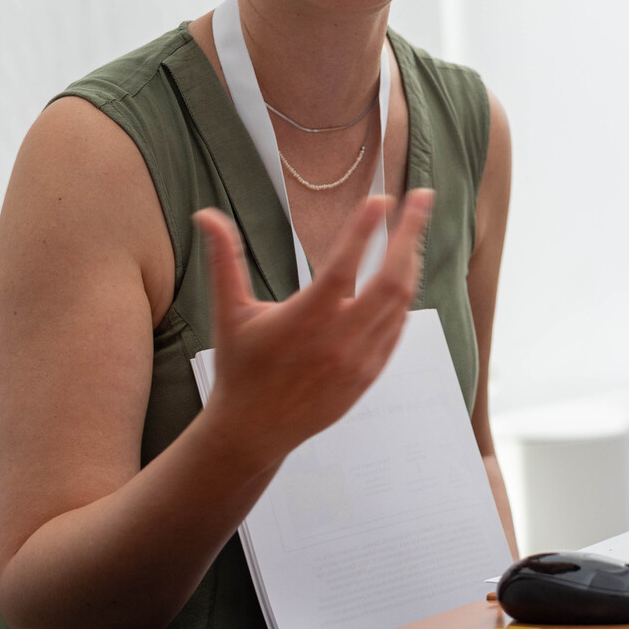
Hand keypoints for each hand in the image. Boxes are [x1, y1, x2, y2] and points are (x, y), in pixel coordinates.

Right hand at [195, 190, 434, 470]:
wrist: (254, 430)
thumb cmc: (240, 367)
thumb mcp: (229, 312)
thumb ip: (224, 259)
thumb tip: (206, 214)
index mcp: (305, 319)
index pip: (344, 265)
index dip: (365, 228)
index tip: (381, 198)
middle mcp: (338, 339)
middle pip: (391, 279)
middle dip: (412, 233)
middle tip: (422, 198)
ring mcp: (359, 359)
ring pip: (400, 303)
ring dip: (411, 262)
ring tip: (413, 231)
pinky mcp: (368, 375)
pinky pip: (396, 330)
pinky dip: (403, 300)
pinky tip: (402, 277)